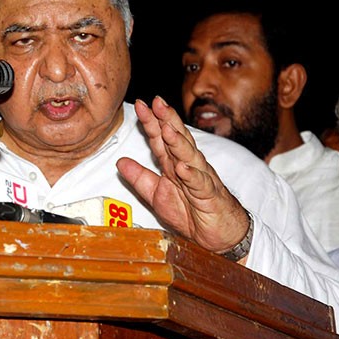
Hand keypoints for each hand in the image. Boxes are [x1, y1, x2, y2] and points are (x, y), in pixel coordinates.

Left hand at [116, 97, 248, 253]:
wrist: (218, 236)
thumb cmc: (191, 212)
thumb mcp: (157, 195)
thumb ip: (140, 178)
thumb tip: (120, 162)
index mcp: (173, 164)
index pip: (160, 139)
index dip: (151, 122)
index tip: (140, 105)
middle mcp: (188, 165)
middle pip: (177, 139)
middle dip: (167, 120)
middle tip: (157, 103)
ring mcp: (201, 178)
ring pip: (190, 156)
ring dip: (178, 143)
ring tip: (167, 129)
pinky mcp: (210, 195)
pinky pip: (200, 184)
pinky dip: (192, 175)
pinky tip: (183, 167)